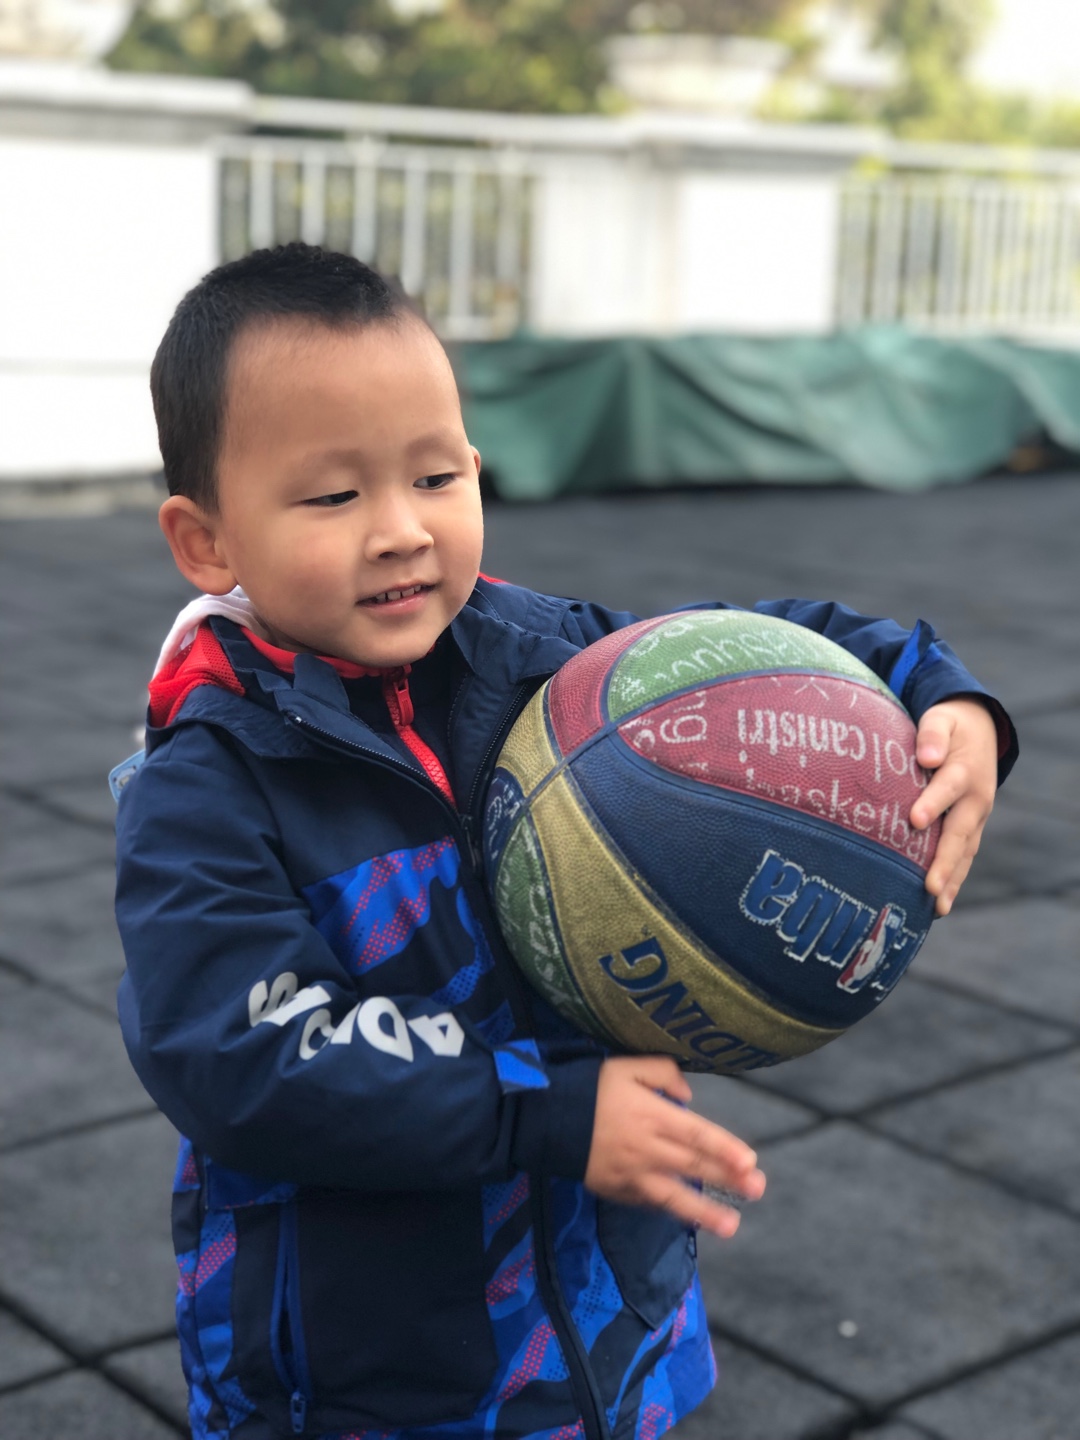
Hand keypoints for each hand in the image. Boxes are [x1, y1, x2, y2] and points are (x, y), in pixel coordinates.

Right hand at [584, 1055, 765, 1237]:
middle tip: (758, 1189)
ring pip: (675, 1196)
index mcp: (653, 1116)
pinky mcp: (619, 1191)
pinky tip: (692, 1218)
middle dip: (728, 1179)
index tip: (750, 1162)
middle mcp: (648, 1149)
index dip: (725, 1149)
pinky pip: (651, 1203)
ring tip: (732, 1225)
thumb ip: (662, 1073)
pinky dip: (674, 1210)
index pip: (697, 1135)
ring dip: (706, 1211)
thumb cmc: (591, 1088)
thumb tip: (688, 1097)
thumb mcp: (626, 1066)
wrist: (546, 1119)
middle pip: (694, 1166)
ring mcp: (634, 1175)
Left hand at [910, 698, 998, 916]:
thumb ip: (932, 734)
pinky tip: (940, 905)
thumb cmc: (949, 725)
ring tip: (938, 907)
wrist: (979, 729)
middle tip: (930, 887)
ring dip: (952, 879)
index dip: (933, 803)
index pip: (948, 788)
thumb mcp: (941, 718)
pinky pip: (964, 857)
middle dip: (944, 861)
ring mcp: (976, 817)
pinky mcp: (971, 828)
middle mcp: (975, 799)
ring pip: (965, 852)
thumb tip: (927, 757)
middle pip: (960, 833)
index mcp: (964, 770)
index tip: (915, 820)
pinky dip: (954, 880)